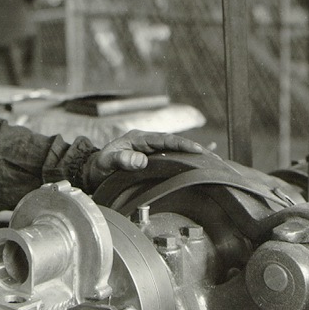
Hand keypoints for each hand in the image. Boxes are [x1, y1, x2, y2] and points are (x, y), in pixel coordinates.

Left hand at [83, 130, 209, 190]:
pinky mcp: (152, 159)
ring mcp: (150, 150)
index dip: (181, 144)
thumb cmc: (99, 166)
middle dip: (195, 149)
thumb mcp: (106, 162)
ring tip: (215, 163)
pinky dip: (187, 159)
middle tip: (214, 158)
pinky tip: (203, 161)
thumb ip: (121, 160)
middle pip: (175, 143)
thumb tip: (141, 160)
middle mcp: (147, 141)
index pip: (164, 139)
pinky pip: (172, 157)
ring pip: (176, 151)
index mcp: (138, 138)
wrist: (93, 171)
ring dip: (194, 156)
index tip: (197, 150)